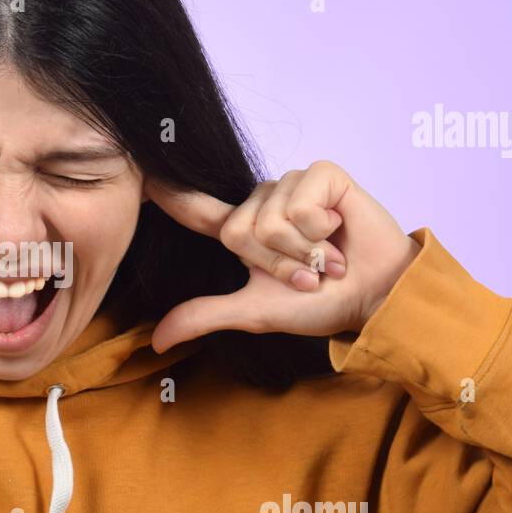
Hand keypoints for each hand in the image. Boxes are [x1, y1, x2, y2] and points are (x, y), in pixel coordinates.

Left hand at [145, 160, 420, 351]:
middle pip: (239, 231)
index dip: (166, 190)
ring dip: (304, 252)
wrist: (375, 296)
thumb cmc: (320, 304)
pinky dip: (322, 231)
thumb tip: (156, 341)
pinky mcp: (321, 173)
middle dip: (278, 264)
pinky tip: (340, 233)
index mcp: (241, 229)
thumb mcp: (253, 312)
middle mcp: (261, 201)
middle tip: (308, 274)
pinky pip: (300, 203)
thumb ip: (205, 316)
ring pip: (271, 220)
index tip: (136, 171)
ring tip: (327, 258)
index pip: (193, 207)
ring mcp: (291, 183)